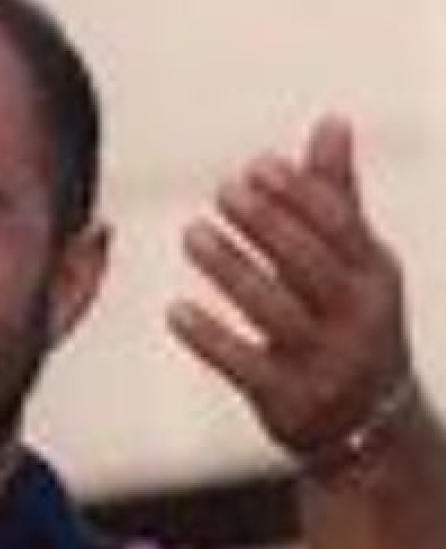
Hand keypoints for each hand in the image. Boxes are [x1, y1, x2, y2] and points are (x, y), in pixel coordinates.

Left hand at [170, 115, 414, 474]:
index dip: (299, 194)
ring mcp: (323, 361)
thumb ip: (336, 197)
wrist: (368, 426)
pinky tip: (174, 311)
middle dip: (267, 225)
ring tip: (192, 234)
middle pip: (308, 263)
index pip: (339, 227)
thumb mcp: (355, 263)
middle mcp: (356, 318)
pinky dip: (209, 337)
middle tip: (222, 191)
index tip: (256, 166)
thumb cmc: (350, 323)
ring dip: (232, 270)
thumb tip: (330, 121)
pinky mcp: (287, 399)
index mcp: (374, 276)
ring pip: (273, 310)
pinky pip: (243, 365)